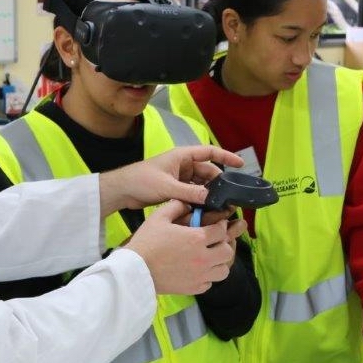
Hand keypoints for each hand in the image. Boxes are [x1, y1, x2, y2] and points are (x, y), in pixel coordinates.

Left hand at [99, 146, 243, 213]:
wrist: (122, 190)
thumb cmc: (141, 180)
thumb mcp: (168, 187)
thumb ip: (190, 193)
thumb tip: (211, 199)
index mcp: (182, 156)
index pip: (210, 152)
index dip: (226, 156)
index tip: (241, 164)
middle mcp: (183, 164)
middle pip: (208, 172)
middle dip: (218, 183)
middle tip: (229, 197)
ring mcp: (179, 177)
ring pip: (201, 185)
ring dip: (208, 194)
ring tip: (219, 206)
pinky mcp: (175, 188)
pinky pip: (193, 193)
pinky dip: (199, 200)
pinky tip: (205, 210)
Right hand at [123, 200, 235, 294]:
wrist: (134, 271)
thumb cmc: (146, 242)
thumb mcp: (159, 217)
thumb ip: (176, 206)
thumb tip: (188, 203)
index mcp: (197, 238)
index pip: (222, 231)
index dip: (221, 226)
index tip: (217, 225)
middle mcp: (203, 258)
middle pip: (227, 252)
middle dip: (223, 244)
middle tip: (214, 242)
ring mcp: (200, 276)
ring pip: (223, 270)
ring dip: (219, 262)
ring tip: (209, 258)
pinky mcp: (193, 289)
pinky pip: (210, 283)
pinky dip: (207, 277)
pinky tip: (198, 271)